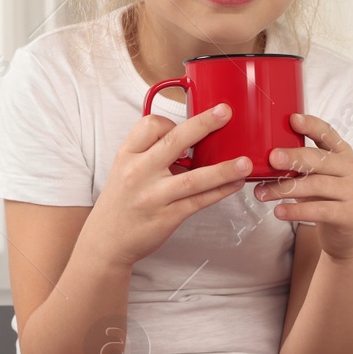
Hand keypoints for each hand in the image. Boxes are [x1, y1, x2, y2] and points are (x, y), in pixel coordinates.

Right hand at [85, 103, 251, 266]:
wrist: (106, 241)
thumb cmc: (121, 201)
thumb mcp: (124, 169)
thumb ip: (150, 152)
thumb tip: (189, 137)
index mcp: (127, 155)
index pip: (149, 126)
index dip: (169, 122)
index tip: (183, 126)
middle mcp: (139, 173)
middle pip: (174, 143)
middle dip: (203, 125)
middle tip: (225, 112)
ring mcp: (154, 196)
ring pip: (193, 178)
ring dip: (223, 169)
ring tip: (245, 162)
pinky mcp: (167, 217)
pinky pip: (199, 201)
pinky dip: (219, 192)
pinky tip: (235, 184)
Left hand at [255, 112, 352, 262]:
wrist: (347, 233)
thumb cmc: (325, 198)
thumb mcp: (316, 176)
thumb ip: (299, 164)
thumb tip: (260, 157)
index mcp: (342, 153)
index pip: (328, 133)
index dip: (311, 125)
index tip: (292, 119)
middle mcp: (351, 168)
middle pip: (319, 159)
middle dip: (294, 157)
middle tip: (272, 158)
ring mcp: (352, 191)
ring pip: (315, 185)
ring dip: (285, 188)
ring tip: (261, 193)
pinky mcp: (348, 214)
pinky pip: (319, 210)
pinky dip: (296, 211)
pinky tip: (278, 211)